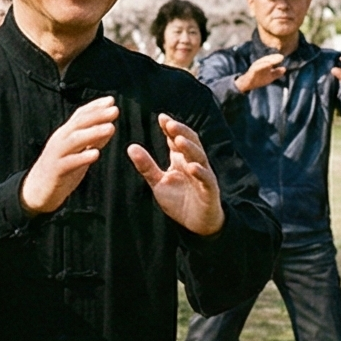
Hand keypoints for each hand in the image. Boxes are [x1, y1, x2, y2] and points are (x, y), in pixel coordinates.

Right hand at [22, 96, 118, 214]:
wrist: (37, 190)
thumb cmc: (61, 167)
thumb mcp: (78, 151)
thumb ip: (92, 140)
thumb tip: (110, 126)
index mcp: (66, 134)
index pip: (80, 115)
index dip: (95, 107)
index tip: (111, 100)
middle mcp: (60, 140)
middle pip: (78, 124)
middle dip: (97, 116)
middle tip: (115, 111)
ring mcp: (57, 154)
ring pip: (75, 140)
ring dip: (93, 133)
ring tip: (110, 128)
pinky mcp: (56, 170)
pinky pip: (69, 162)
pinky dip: (82, 157)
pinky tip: (96, 154)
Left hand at [128, 113, 224, 235]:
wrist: (197, 224)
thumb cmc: (179, 201)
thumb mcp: (158, 182)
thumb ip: (146, 166)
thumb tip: (130, 146)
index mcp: (181, 159)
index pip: (177, 139)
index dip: (170, 128)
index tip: (161, 117)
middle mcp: (194, 163)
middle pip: (190, 143)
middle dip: (180, 132)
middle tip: (169, 123)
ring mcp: (203, 176)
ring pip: (199, 157)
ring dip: (189, 148)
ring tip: (178, 140)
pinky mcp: (209, 191)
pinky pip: (206, 179)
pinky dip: (200, 172)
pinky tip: (192, 167)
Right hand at [233, 54, 288, 93]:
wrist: (246, 84)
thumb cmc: (258, 79)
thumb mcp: (270, 77)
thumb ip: (276, 73)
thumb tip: (284, 69)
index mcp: (263, 64)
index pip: (269, 59)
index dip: (275, 58)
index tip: (282, 57)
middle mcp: (259, 64)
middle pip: (266, 59)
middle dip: (273, 58)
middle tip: (281, 57)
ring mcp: (254, 67)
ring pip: (261, 62)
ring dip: (268, 60)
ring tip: (274, 60)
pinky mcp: (251, 72)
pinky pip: (256, 68)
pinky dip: (262, 66)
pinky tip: (268, 65)